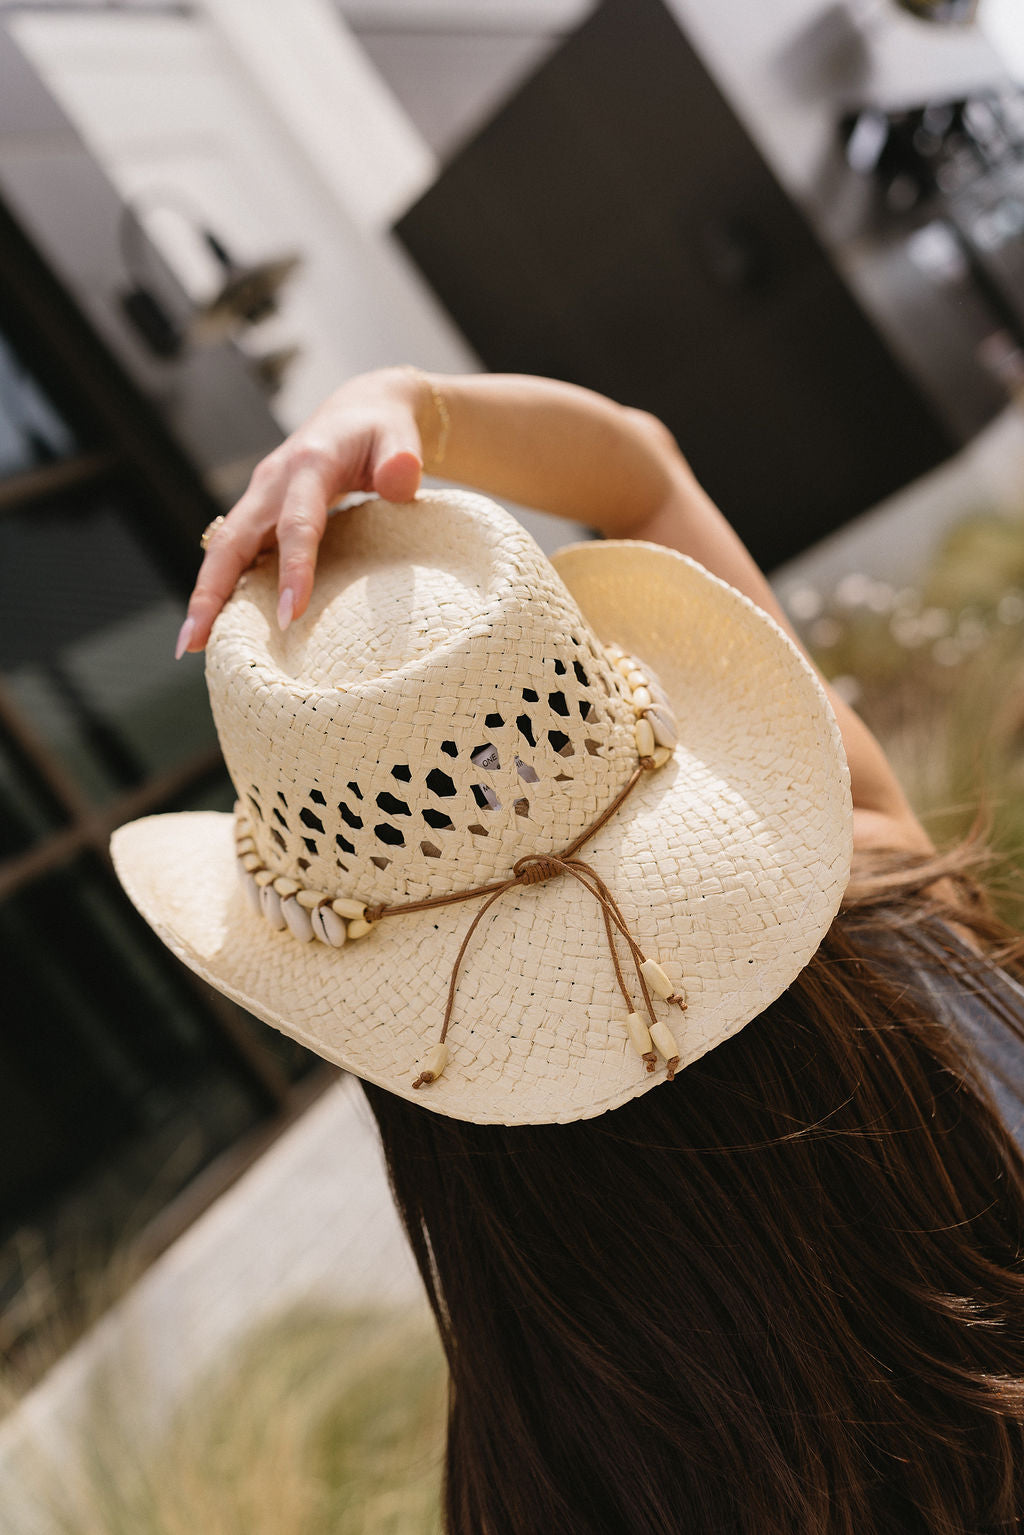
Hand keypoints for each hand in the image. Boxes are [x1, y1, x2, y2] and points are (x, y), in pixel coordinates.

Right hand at [175, 368, 426, 654]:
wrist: (360, 412)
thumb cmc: (384, 431)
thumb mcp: (399, 435)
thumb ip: (402, 457)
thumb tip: (402, 479)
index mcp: (308, 464)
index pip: (297, 523)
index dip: (293, 569)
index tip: (290, 617)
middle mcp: (272, 482)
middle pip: (233, 540)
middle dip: (211, 591)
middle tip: (195, 641)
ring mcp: (260, 500)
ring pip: (222, 550)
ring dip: (204, 597)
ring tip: (191, 646)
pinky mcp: (259, 515)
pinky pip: (234, 555)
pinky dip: (221, 589)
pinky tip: (216, 630)